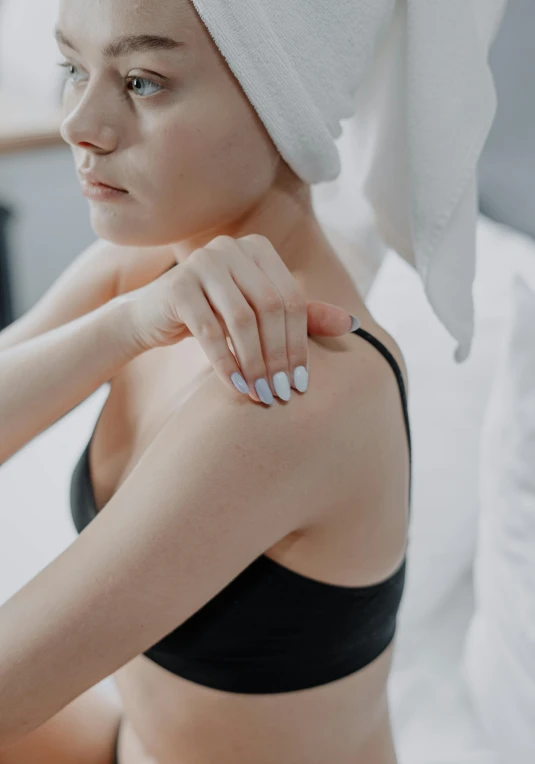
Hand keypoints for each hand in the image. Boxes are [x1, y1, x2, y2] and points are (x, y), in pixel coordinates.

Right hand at [120, 234, 358, 403]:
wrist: (154, 317)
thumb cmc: (214, 316)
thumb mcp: (259, 315)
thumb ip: (303, 317)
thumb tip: (354, 325)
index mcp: (258, 249)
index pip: (292, 298)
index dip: (300, 342)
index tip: (301, 382)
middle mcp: (231, 247)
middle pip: (270, 307)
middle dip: (279, 355)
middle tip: (282, 393)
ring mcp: (202, 262)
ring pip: (241, 320)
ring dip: (255, 363)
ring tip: (262, 395)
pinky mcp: (177, 287)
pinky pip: (209, 332)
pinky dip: (226, 364)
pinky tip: (237, 388)